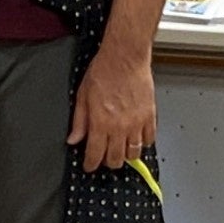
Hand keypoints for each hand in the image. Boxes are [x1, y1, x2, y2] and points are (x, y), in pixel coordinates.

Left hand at [70, 40, 155, 172]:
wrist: (125, 57)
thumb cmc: (104, 71)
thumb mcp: (82, 96)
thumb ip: (79, 121)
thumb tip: (73, 138)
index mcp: (100, 123)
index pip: (94, 155)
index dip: (90, 164)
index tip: (89, 165)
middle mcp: (119, 127)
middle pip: (115, 159)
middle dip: (107, 162)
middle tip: (104, 156)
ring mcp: (136, 123)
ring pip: (133, 154)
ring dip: (125, 155)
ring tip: (121, 149)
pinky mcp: (149, 117)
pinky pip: (149, 140)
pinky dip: (143, 143)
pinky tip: (136, 138)